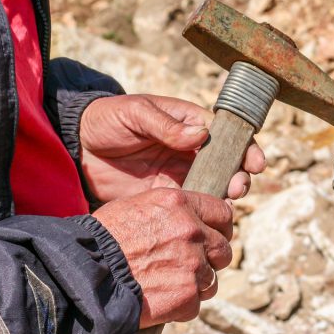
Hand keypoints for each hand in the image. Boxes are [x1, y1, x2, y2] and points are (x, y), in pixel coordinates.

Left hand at [80, 95, 265, 202]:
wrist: (78, 146)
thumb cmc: (108, 119)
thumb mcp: (136, 113)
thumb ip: (166, 125)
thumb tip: (201, 134)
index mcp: (190, 124)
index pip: (227, 135)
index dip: (246, 148)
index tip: (255, 162)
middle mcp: (191, 151)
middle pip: (227, 165)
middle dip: (240, 176)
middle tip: (238, 187)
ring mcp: (180, 175)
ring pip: (214, 189)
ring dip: (225, 197)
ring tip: (226, 203)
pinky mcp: (165, 198)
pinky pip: (191, 208)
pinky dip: (202, 215)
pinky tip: (206, 220)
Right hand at [95, 188, 233, 328]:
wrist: (84, 276)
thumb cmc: (101, 240)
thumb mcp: (135, 207)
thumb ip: (169, 212)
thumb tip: (189, 218)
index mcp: (180, 204)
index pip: (223, 214)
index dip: (218, 228)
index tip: (210, 237)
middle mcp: (192, 231)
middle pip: (223, 249)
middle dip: (210, 259)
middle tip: (187, 266)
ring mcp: (193, 265)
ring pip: (211, 279)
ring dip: (195, 285)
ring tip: (166, 285)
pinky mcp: (188, 296)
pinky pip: (196, 304)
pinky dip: (181, 306)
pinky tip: (159, 300)